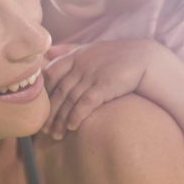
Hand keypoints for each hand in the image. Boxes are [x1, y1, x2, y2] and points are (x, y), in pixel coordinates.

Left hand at [42, 39, 159, 138]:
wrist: (144, 58)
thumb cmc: (118, 55)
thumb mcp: (91, 48)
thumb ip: (69, 49)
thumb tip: (50, 51)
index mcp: (76, 56)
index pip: (50, 73)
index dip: (43, 92)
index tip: (39, 108)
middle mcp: (81, 65)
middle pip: (58, 92)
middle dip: (50, 113)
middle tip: (44, 130)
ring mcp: (92, 75)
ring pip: (69, 101)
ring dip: (61, 120)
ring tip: (56, 135)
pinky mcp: (104, 86)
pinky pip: (85, 104)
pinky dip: (76, 116)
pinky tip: (72, 127)